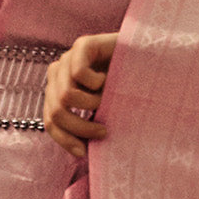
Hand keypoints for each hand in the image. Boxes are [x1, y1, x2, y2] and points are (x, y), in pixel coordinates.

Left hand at [43, 32, 118, 158]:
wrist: (148, 58)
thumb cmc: (127, 89)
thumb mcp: (103, 110)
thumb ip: (87, 123)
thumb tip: (81, 153)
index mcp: (58, 90)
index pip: (50, 120)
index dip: (64, 139)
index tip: (83, 152)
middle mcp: (58, 73)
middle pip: (56, 111)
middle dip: (79, 127)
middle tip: (103, 131)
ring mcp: (68, 57)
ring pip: (65, 96)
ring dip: (92, 104)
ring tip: (108, 100)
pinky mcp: (83, 45)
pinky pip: (80, 74)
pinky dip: (97, 83)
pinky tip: (108, 79)